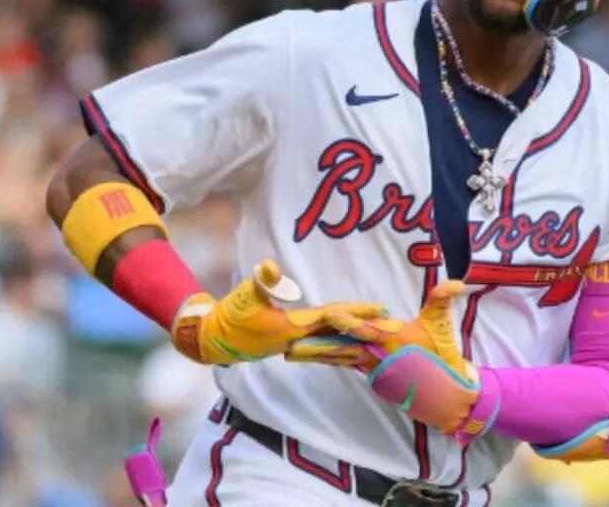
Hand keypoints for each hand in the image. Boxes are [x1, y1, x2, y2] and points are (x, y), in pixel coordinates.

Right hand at [171, 260, 383, 364]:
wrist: (214, 340)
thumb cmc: (229, 317)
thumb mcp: (244, 296)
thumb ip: (260, 282)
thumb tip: (271, 266)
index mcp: (293, 328)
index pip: (333, 317)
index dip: (356, 313)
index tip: (379, 310)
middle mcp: (300, 338)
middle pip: (341, 330)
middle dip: (367, 328)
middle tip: (394, 325)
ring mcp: (297, 341)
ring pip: (335, 336)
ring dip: (358, 333)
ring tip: (383, 330)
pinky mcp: (293, 341)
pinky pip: (324, 339)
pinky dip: (342, 337)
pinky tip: (354, 337)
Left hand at [288, 280, 466, 371]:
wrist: (442, 387)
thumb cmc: (441, 353)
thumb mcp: (442, 324)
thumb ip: (442, 301)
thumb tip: (457, 282)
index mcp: (389, 339)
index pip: (364, 328)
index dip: (347, 320)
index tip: (328, 314)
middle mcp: (374, 354)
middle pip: (340, 348)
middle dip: (315, 346)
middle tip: (291, 345)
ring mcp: (369, 364)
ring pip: (337, 358)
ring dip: (314, 355)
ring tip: (291, 353)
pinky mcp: (368, 369)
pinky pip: (342, 363)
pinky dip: (326, 360)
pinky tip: (312, 358)